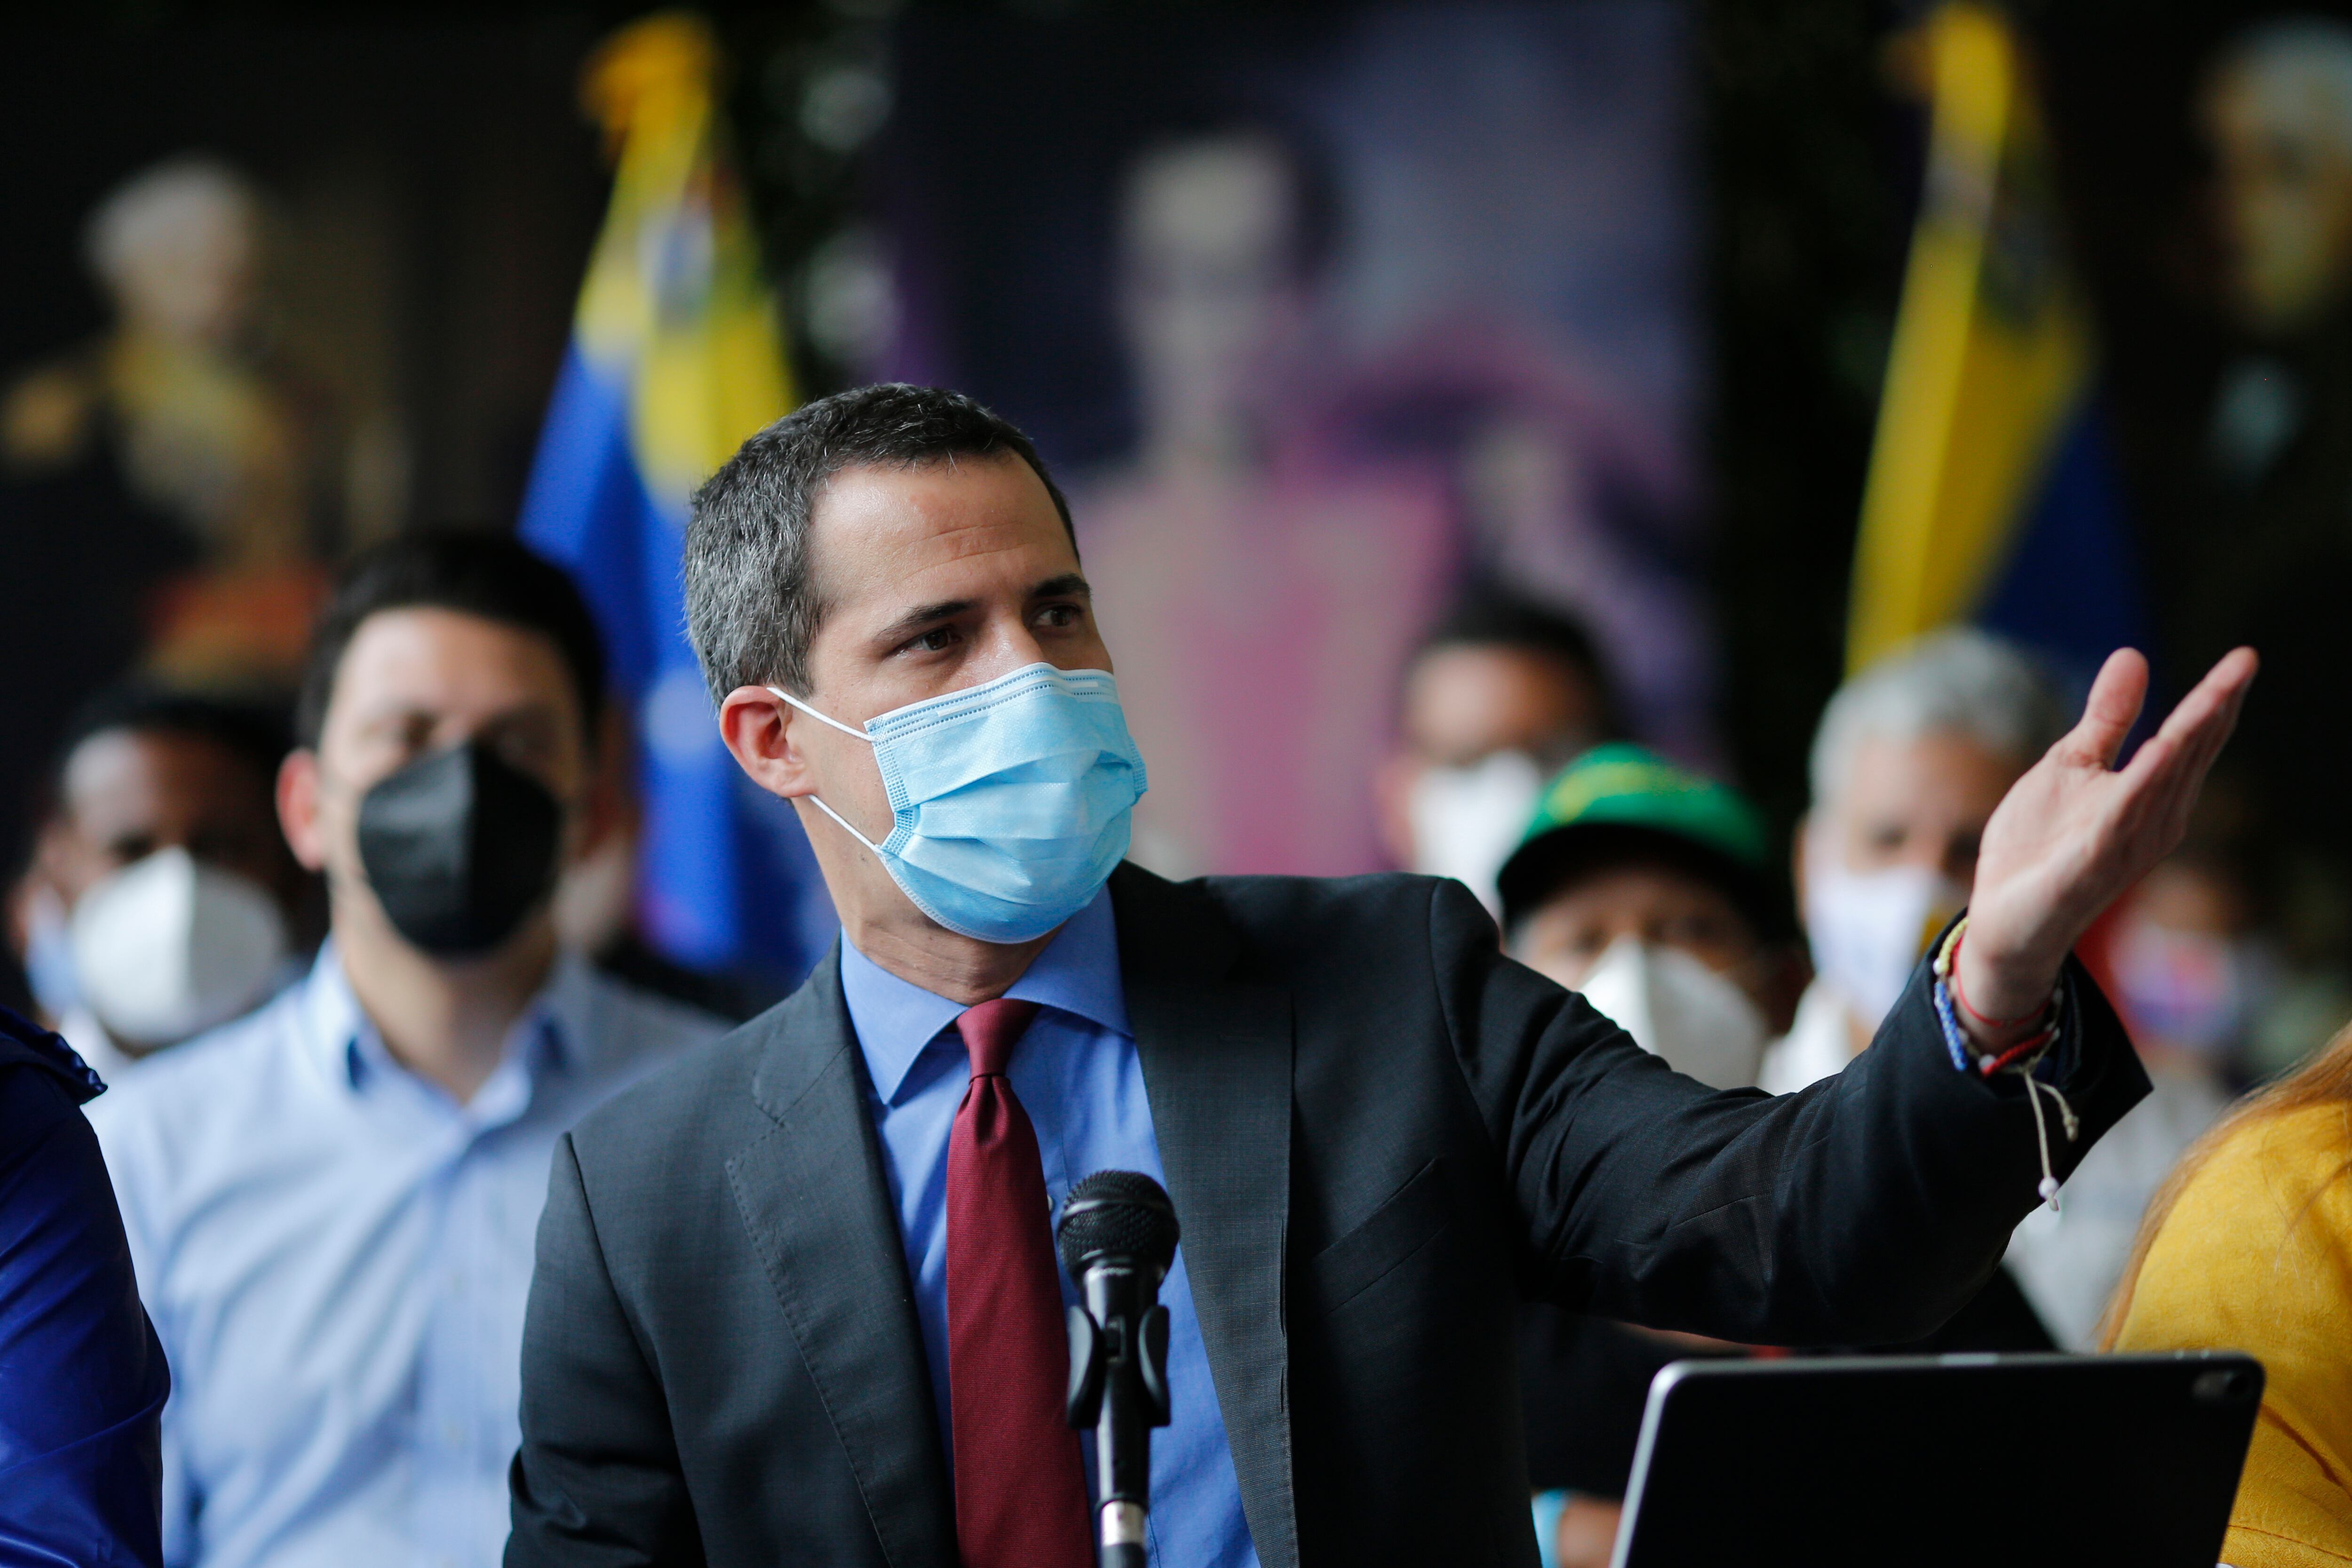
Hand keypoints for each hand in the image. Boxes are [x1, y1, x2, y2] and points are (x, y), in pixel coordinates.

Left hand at [1957, 646, 2257, 1038]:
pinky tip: (2155, 755)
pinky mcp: (2089, 866)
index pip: (2191, 739)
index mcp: (2151, 795)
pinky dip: (2139, 789)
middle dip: (2214, 709)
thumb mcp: (2070, 765)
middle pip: (2188, 755)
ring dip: (2187, 740)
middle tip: (2245, 662)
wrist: (2003, 918)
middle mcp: (2152, 820)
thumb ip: (2106, 718)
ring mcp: (2125, 845)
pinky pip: (2119, 822)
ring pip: (2162, 784)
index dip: (2216, 697)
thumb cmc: (2041, 845)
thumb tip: (2134, 655)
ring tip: (2213, 696)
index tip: (2245, 656)